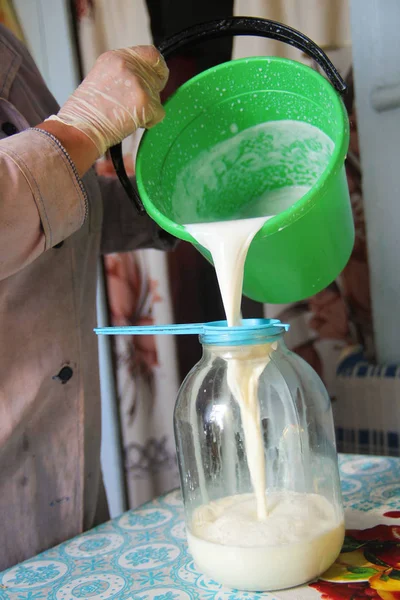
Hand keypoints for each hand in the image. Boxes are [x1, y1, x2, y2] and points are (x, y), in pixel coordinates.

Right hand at [46, 45, 167, 157]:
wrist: (80, 128)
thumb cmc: (86, 112)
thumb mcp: (102, 80)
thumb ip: (123, 76)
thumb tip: (142, 80)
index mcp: (115, 58)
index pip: (150, 54)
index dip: (156, 68)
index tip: (157, 78)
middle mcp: (127, 65)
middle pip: (156, 77)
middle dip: (151, 93)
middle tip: (135, 106)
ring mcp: (137, 83)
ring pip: (157, 97)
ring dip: (147, 109)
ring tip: (125, 115)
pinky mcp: (144, 101)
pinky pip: (158, 113)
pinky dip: (149, 122)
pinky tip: (131, 123)